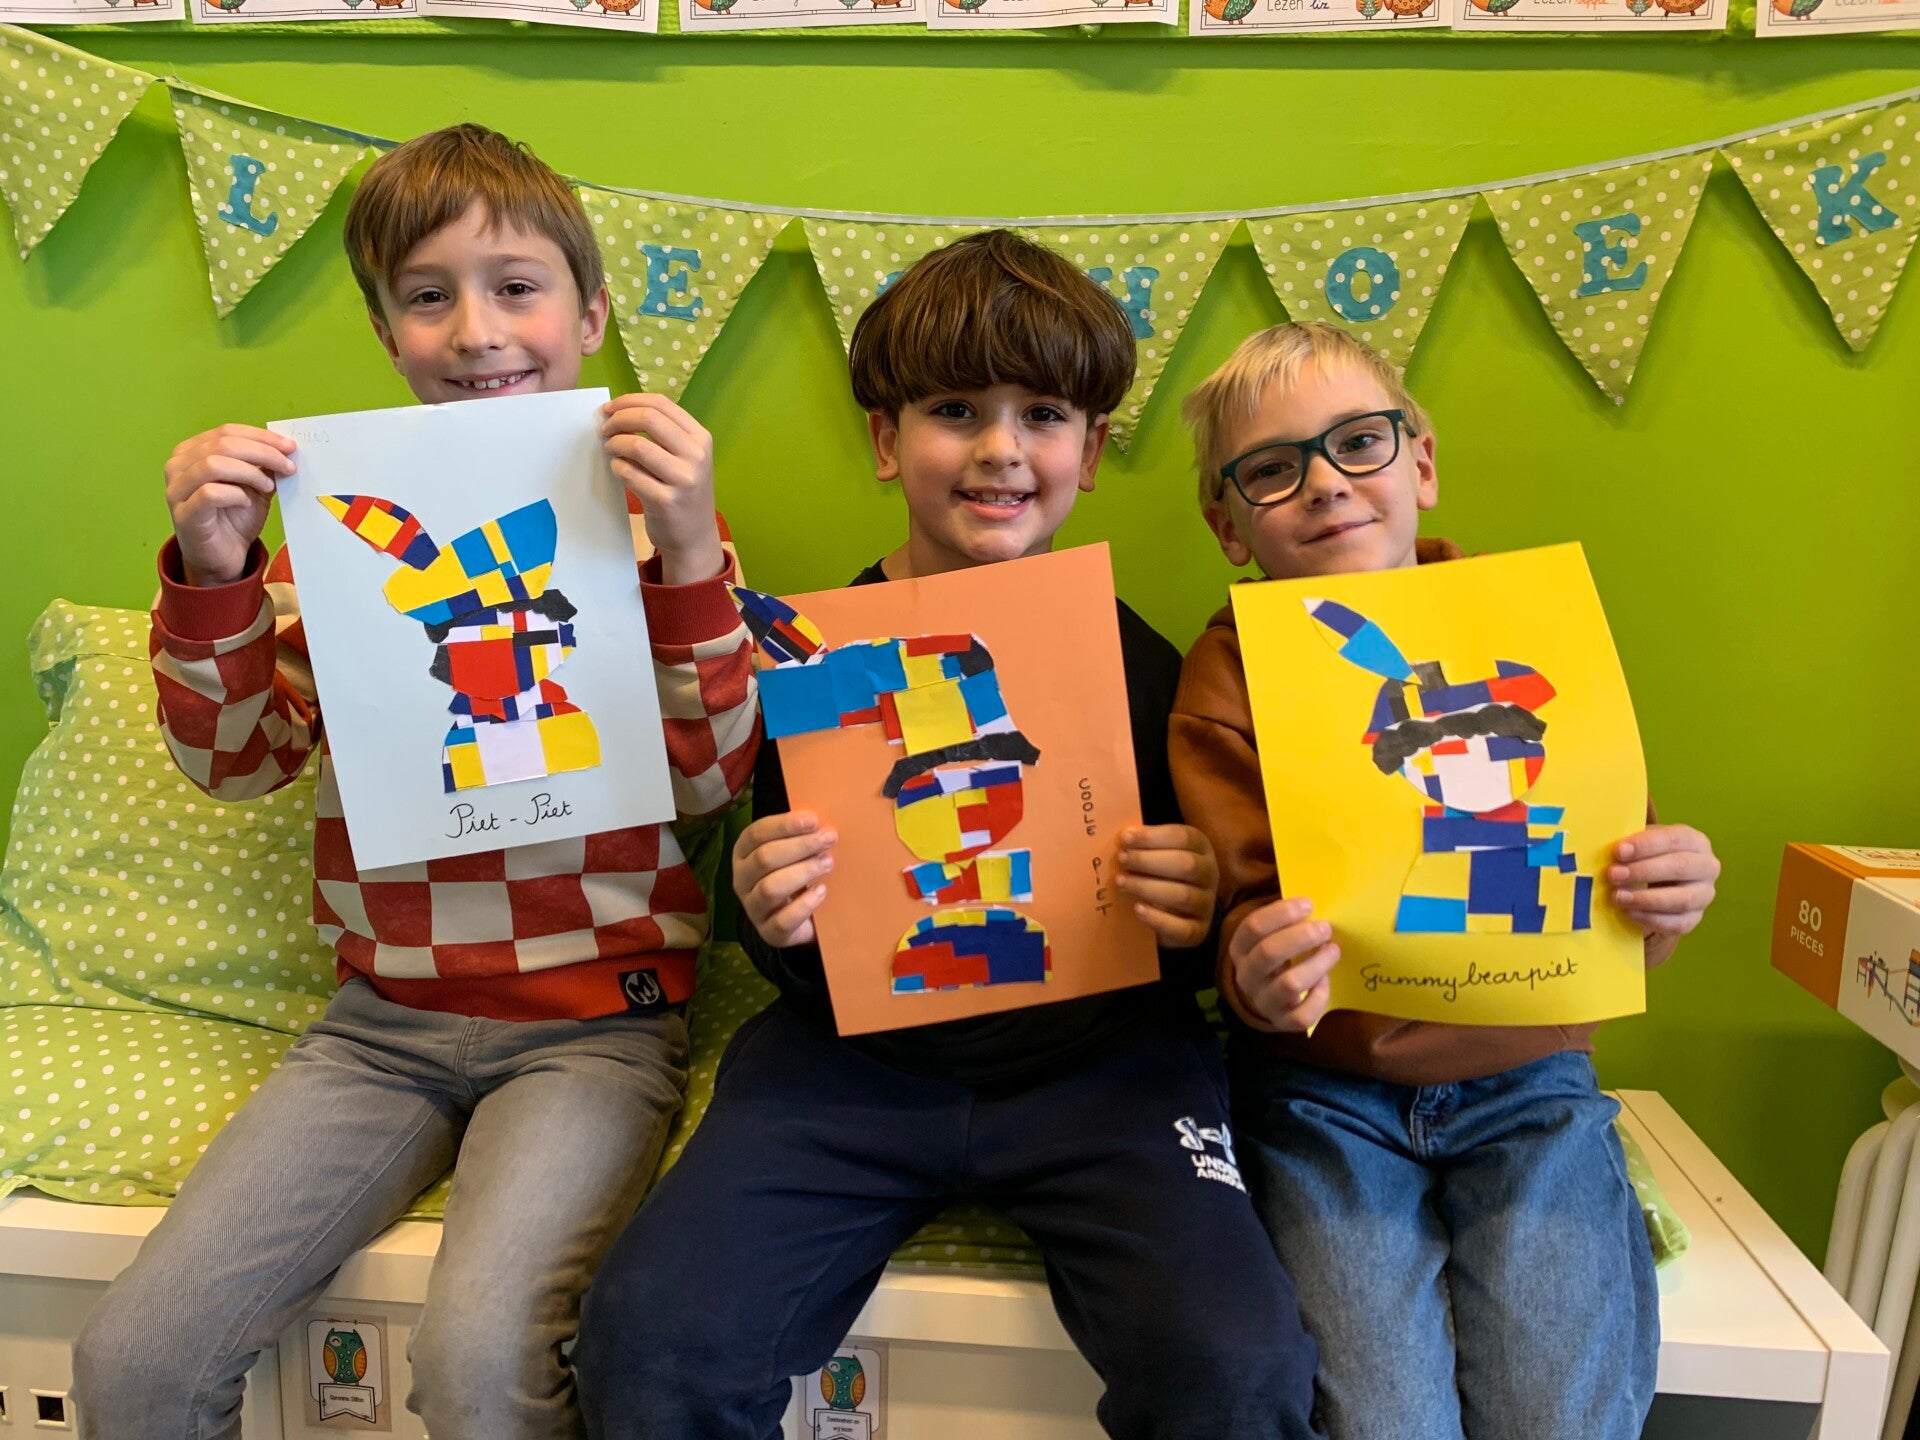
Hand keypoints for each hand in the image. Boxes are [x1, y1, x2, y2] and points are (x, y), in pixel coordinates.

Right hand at [164, 424, 295, 586]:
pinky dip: (235, 494)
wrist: (224, 557)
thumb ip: (263, 466)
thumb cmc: (235, 518)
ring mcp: (176, 490)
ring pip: (213, 463)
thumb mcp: (254, 486)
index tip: (290, 447)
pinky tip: (246, 502)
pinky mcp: (183, 514)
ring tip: (268, 487)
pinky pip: (210, 493)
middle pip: (222, 444)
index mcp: (192, 452)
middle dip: (262, 453)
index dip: (261, 436)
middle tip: (287, 467)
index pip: (227, 431)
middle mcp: (178, 466)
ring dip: (249, 472)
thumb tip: (285, 448)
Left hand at [602, 393, 723, 585]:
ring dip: (615, 444)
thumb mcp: (687, 458)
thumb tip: (619, 411)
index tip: (610, 408)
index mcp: (701, 438)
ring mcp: (683, 479)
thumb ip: (664, 434)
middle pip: (649, 419)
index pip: (661, 404)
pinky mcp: (665, 501)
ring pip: (637, 446)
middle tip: (605, 429)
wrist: (695, 536)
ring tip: (610, 449)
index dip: (629, 401)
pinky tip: (618, 470)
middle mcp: (696, 455)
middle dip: (618, 419)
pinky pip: (630, 474)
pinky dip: (618, 468)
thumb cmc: (685, 492)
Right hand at [732, 811, 836, 948]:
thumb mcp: (793, 853)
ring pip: (770, 888)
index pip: (756, 834)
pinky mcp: (768, 932)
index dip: (784, 825)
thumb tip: (822, 822)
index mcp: (743, 853)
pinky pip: (783, 920)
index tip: (814, 820)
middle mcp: (742, 879)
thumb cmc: (795, 874)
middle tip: (829, 839)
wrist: (797, 920)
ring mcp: (753, 908)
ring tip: (827, 863)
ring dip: (802, 872)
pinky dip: (804, 905)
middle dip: (800, 846)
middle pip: (764, 858)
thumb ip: (800, 836)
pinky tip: (821, 891)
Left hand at [1116, 824, 1218, 948]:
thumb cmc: (1162, 873)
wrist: (1177, 911)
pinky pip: (1182, 928)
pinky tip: (1137, 909)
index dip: (1153, 837)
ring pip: (1183, 895)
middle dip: (1148, 861)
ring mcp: (1206, 903)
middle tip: (1122, 860)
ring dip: (1147, 888)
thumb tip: (1123, 837)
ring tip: (1122, 883)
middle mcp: (1209, 873)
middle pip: (1185, 864)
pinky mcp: (1198, 930)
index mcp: (1201, 847)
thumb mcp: (1158, 852)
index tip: (1125, 839)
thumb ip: (1144, 843)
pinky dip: (1158, 919)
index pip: (1183, 837)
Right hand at [1225, 895, 1339, 1032]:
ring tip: (1333, 950)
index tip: (1308, 904)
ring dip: (1317, 963)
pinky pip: (1302, 1015)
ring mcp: (1264, 1001)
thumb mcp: (1270, 935)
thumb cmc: (1275, 956)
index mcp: (1240, 949)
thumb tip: (1311, 896)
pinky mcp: (1283, 1022)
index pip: (1253, 927)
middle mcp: (1247, 976)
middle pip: (1269, 952)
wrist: (1265, 997)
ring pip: (1290, 984)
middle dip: (1301, 937)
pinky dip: (1319, 997)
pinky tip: (1326, 981)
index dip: (1281, 913)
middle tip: (1325, 927)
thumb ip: (1285, 917)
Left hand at [1609, 824, 1719, 959]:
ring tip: (1617, 897)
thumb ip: (1630, 843)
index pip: (1673, 839)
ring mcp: (1704, 895)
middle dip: (1643, 871)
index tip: (1618, 851)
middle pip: (1679, 867)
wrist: (1663, 882)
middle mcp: (1707, 867)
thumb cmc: (1648, 856)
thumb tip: (1607, 847)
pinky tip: (1628, 913)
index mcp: (1694, 841)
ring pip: (1681, 899)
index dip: (1645, 845)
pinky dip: (1651, 919)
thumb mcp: (1643, 843)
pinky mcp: (1695, 918)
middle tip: (1613, 875)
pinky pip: (1676, 923)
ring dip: (1646, 899)